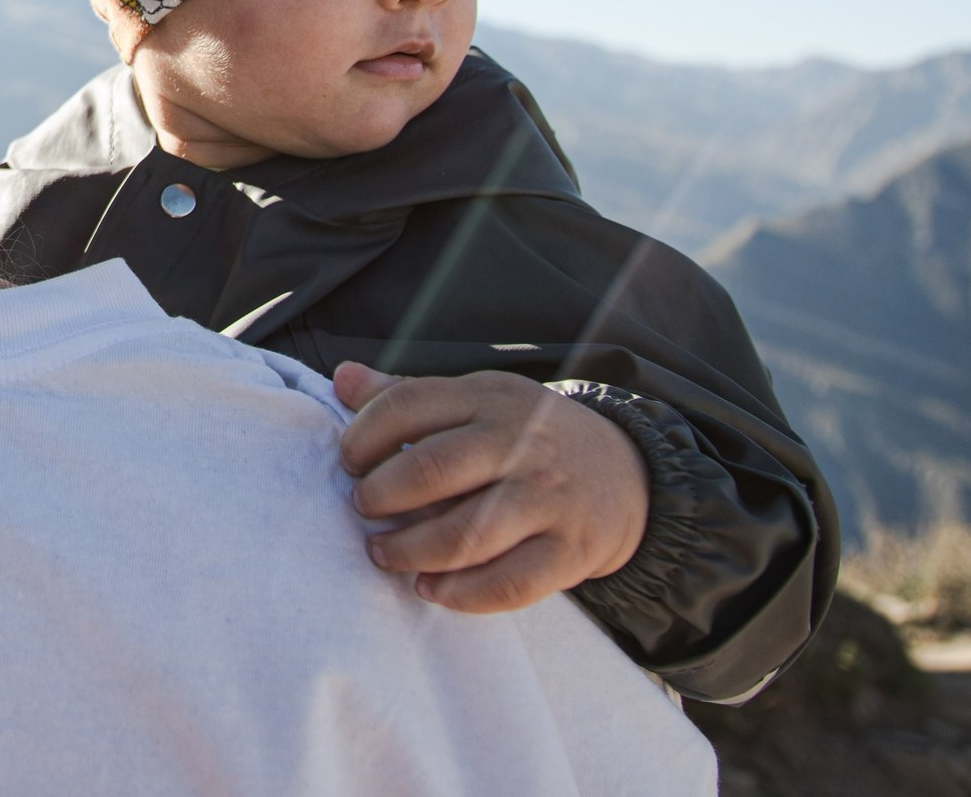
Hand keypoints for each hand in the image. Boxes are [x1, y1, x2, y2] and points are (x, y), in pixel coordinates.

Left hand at [334, 363, 647, 613]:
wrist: (628, 473)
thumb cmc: (528, 437)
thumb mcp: (478, 400)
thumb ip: (409, 393)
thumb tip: (342, 377)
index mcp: (489, 399)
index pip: (409, 404)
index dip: (364, 435)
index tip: (349, 462)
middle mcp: (520, 443)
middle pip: (431, 470)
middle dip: (382, 496)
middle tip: (364, 508)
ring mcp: (548, 499)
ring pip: (466, 534)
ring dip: (411, 551)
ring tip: (384, 554)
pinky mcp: (571, 551)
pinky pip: (509, 582)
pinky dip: (462, 593)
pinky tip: (431, 589)